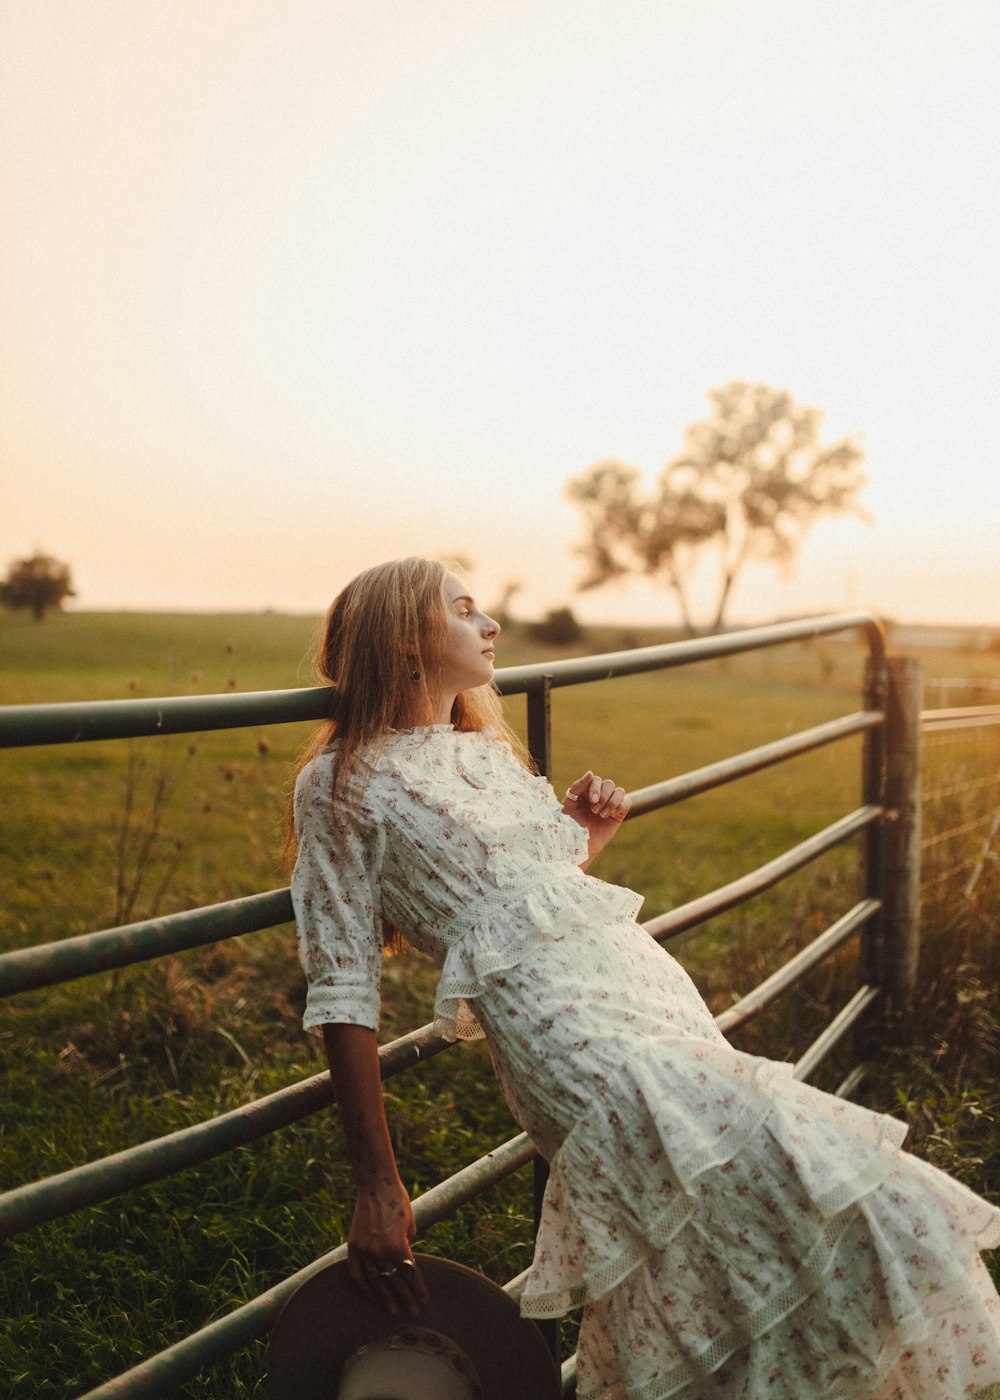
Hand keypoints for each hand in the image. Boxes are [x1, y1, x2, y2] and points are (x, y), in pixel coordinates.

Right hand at [346, 1176, 428, 1316]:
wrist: (376, 1186)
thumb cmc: (398, 1202)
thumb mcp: (410, 1225)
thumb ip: (407, 1247)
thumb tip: (406, 1266)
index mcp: (399, 1245)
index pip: (410, 1274)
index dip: (418, 1289)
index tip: (424, 1301)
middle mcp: (381, 1251)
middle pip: (395, 1281)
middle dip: (406, 1297)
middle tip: (413, 1311)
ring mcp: (365, 1250)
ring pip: (376, 1281)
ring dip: (385, 1297)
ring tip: (393, 1310)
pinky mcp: (353, 1247)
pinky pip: (356, 1274)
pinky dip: (363, 1287)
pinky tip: (371, 1297)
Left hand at [561, 770, 630, 863]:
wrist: (578, 845)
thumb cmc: (570, 825)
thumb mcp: (569, 805)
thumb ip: (577, 787)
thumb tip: (590, 772)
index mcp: (586, 791)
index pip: (595, 779)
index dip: (595, 787)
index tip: (591, 800)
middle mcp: (599, 795)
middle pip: (608, 783)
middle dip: (603, 795)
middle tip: (594, 810)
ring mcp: (610, 804)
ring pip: (619, 790)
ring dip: (611, 801)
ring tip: (601, 814)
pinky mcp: (618, 814)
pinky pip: (627, 802)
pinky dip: (620, 806)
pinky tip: (610, 815)